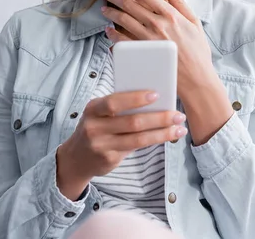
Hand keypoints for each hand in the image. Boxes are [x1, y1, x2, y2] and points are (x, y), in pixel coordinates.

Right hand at [56, 91, 186, 200]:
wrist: (75, 158)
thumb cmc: (95, 127)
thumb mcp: (99, 113)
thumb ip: (118, 107)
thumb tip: (154, 99)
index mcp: (93, 109)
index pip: (115, 102)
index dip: (136, 98)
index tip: (156, 94)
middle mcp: (95, 127)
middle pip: (132, 122)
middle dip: (158, 118)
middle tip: (178, 115)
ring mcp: (102, 145)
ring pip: (138, 139)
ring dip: (162, 133)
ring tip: (179, 128)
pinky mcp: (110, 159)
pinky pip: (136, 148)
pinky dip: (154, 141)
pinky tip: (167, 136)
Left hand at [101, 0, 215, 96]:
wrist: (196, 80)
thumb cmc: (198, 52)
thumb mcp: (194, 23)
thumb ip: (179, 3)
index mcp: (170, 15)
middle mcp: (157, 25)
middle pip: (129, 4)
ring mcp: (148, 40)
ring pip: (123, 20)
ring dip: (111, 12)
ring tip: (105, 8)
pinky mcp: (142, 54)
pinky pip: (122, 41)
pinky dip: (113, 34)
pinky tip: (109, 30)